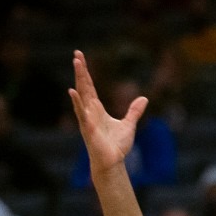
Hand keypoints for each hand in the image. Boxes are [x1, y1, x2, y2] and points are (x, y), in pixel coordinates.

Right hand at [68, 51, 146, 174]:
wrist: (112, 162)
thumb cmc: (116, 145)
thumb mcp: (129, 124)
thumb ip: (134, 111)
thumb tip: (143, 98)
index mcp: (97, 109)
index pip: (89, 86)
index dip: (86, 72)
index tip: (80, 57)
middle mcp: (89, 111)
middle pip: (84, 86)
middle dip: (81, 70)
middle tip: (77, 54)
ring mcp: (87, 118)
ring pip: (82, 95)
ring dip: (79, 79)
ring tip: (76, 63)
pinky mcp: (88, 128)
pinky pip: (81, 113)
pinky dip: (77, 102)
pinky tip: (72, 91)